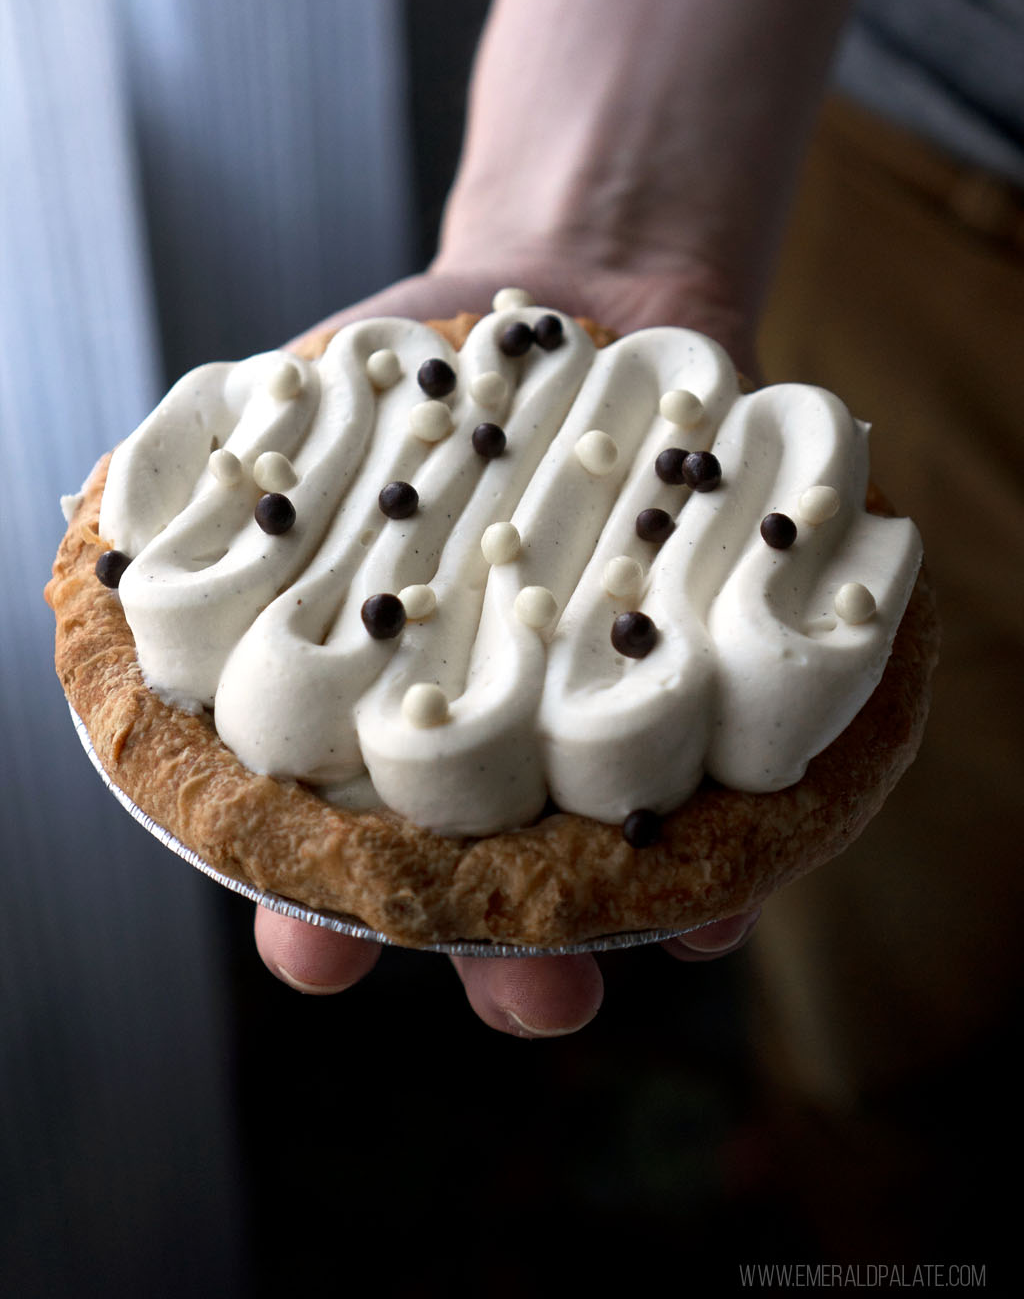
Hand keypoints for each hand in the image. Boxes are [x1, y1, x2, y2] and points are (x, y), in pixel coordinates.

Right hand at [263, 256, 758, 1034]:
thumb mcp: (312, 411)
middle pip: (486, 879)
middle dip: (501, 954)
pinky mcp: (699, 679)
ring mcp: (594, 712)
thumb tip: (116, 529)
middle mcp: (486, 734)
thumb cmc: (431, 370)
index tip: (318, 956)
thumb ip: (226, 479)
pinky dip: (735, 834)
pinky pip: (720, 777)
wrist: (590, 293)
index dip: (317, 909)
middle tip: (538, 1004)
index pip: (333, 842)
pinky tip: (738, 875)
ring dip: (636, 919)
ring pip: (607, 851)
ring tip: (665, 947)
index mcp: (376, 702)